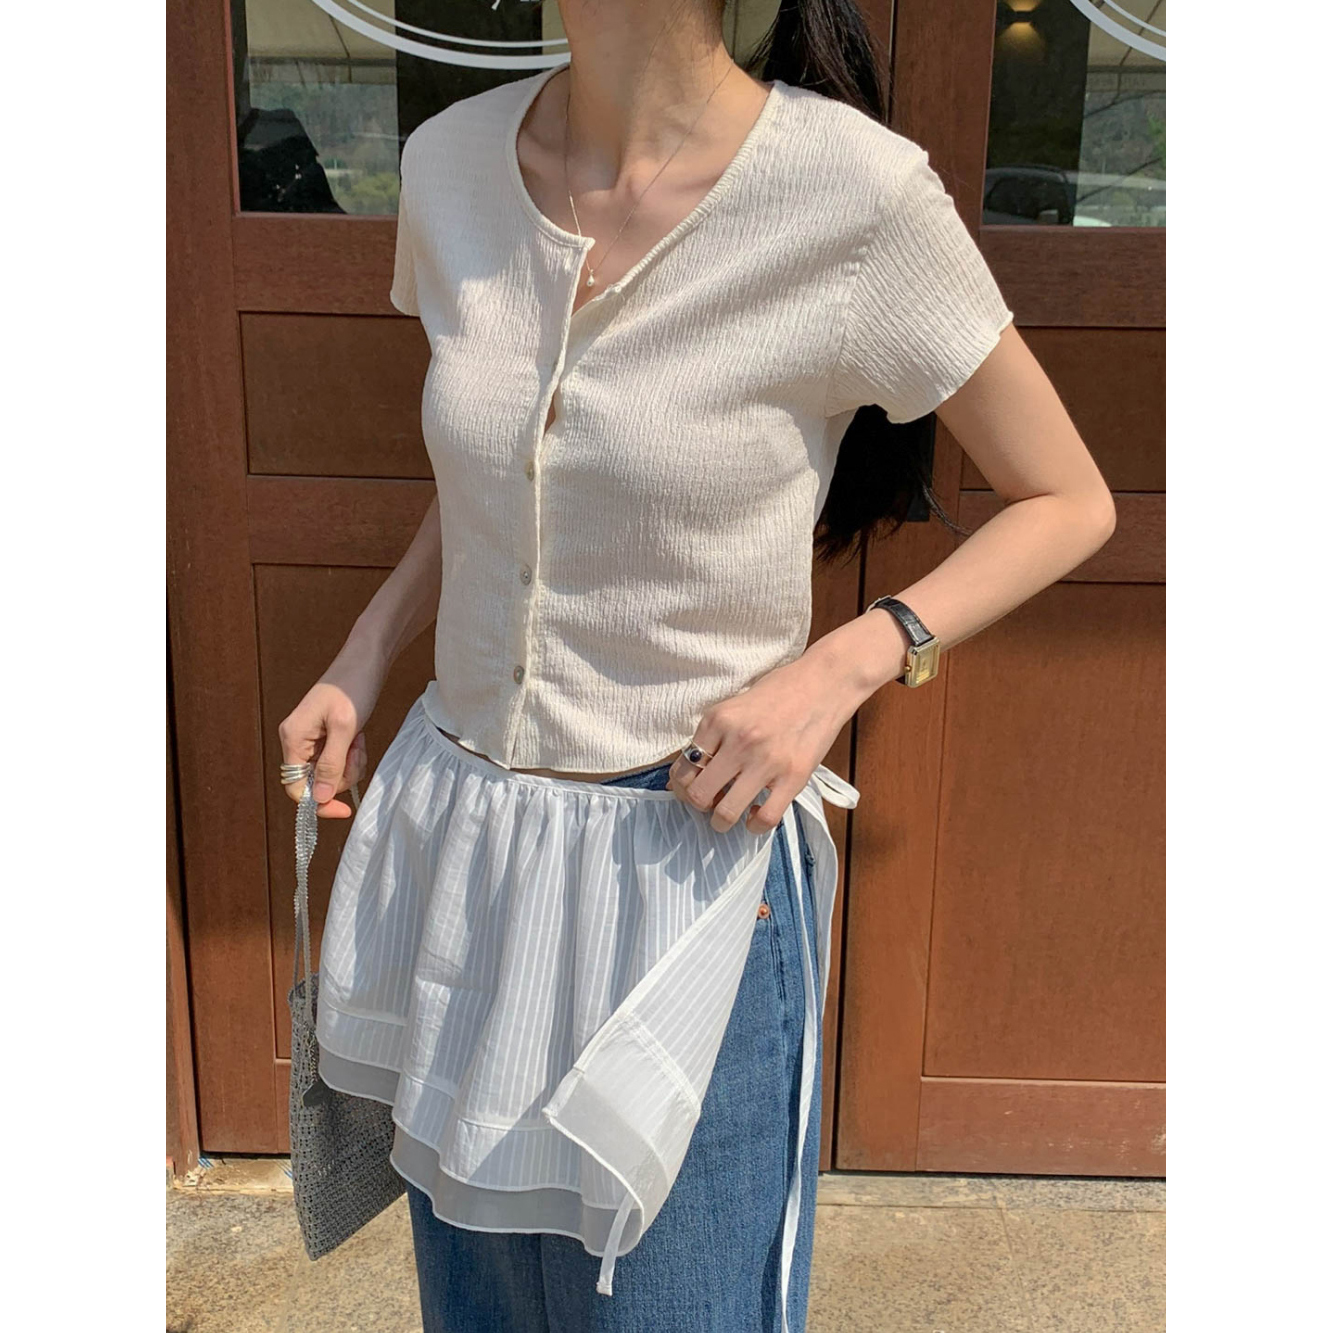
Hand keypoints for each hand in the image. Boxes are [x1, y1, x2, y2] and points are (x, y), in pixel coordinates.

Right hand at [278, 663, 379, 817]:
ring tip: (357, 738)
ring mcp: (311, 739)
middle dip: (341, 774)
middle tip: (356, 749)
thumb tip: (318, 798)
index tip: (345, 808)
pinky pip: (338, 760)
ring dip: (349, 763)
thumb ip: (331, 765)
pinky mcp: (326, 737)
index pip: (295, 787)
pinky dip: (351, 754)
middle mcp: (296, 740)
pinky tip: (358, 735)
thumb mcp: (345, 729)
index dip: (319, 802)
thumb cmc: (353, 687)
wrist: (366, 661)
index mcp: (293, 738)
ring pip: (330, 773)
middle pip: (315, 782)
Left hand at [666, 649, 864, 834]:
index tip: (690, 789)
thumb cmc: (778, 692)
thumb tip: (684, 775)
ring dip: (721, 822)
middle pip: (698, 794)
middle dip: (698, 805)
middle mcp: (739, 741)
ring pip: (726, 813)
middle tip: (708, 802)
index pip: (683, 767)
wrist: (824, 683)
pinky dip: (755, 825)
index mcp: (718, 720)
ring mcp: (766, 761)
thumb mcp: (734, 706)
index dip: (681, 786)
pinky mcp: (793, 777)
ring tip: (726, 816)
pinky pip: (766, 818)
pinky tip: (755, 815)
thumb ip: (711, 737)